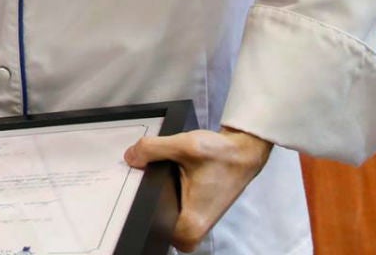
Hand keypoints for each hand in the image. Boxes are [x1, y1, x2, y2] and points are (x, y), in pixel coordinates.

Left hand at [124, 127, 272, 251]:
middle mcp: (197, 228)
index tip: (137, 192)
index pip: (154, 229)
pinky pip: (174, 214)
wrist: (244, 152)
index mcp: (193, 220)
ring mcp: (199, 224)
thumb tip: (131, 157)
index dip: (140, 208)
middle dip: (148, 203)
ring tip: (163, 180)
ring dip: (159, 202)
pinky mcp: (199, 215)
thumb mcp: (185, 145)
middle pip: (158, 226)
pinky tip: (172, 181)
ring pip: (166, 222)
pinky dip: (169, 199)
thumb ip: (153, 149)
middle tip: (147, 182)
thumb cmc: (222, 154)